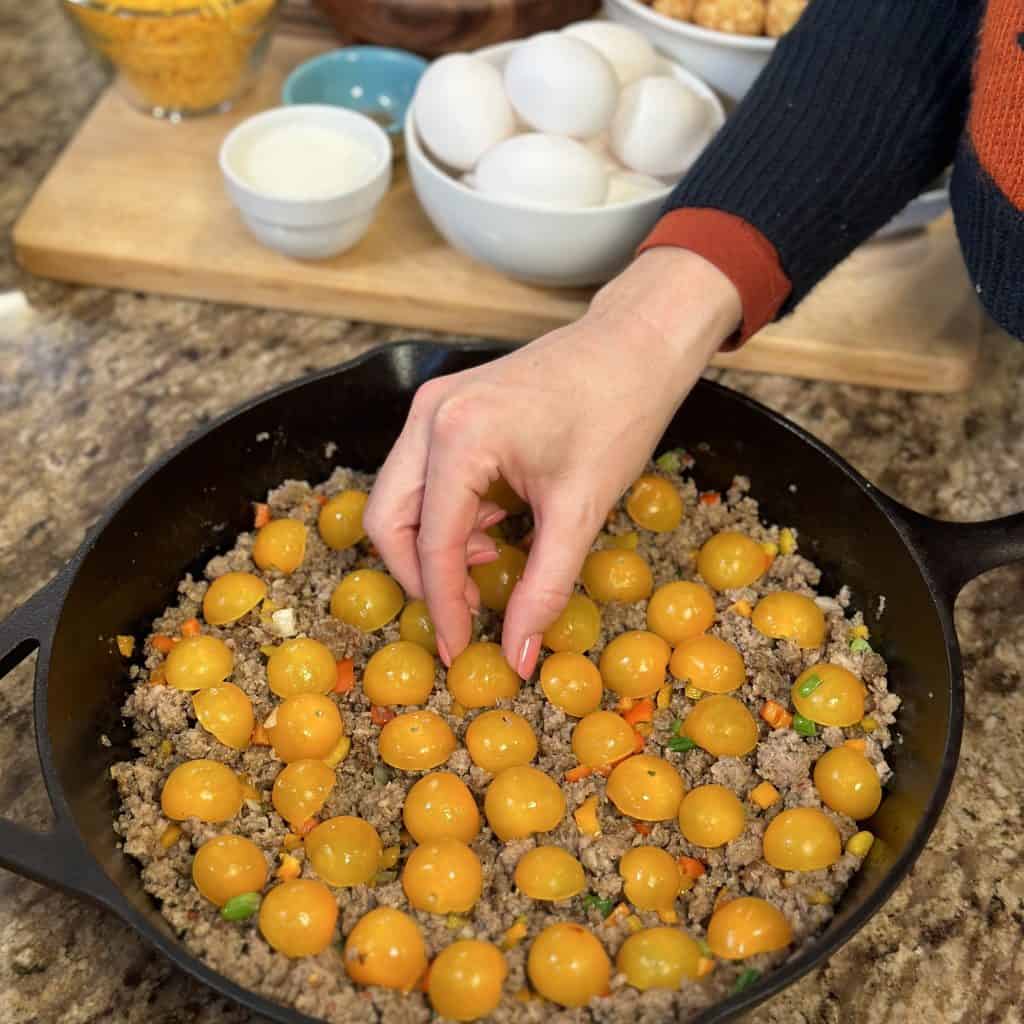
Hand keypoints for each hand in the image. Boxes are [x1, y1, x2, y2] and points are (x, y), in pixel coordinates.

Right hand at [364, 248, 740, 676]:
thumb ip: (544, 587)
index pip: (432, 542)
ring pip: (400, 498)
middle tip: (466, 611)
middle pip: (389, 519)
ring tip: (490, 561)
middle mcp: (430, 416)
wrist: (635, 344)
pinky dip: (447, 513)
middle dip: (421, 575)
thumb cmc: (618, 414)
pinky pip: (423, 475)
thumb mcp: (581, 510)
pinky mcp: (445, 405)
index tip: (459, 650)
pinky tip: (493, 524)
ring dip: (434, 543)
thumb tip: (517, 655)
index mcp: (460, 436)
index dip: (443, 606)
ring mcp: (432, 406)